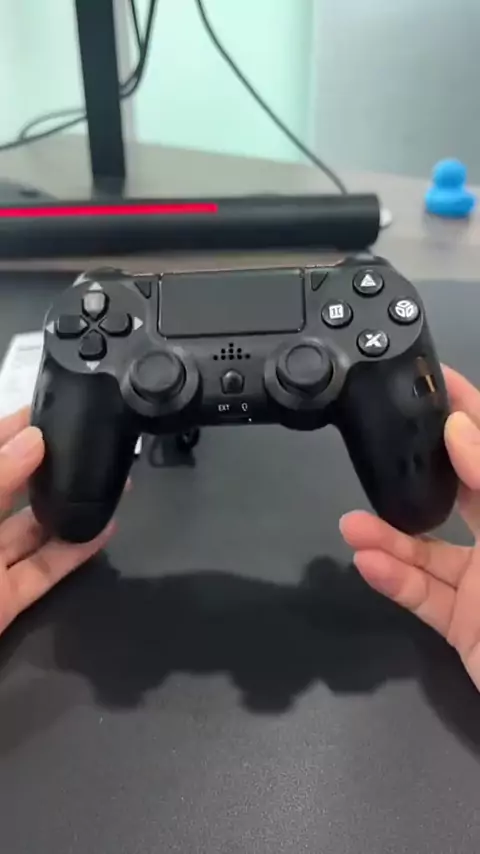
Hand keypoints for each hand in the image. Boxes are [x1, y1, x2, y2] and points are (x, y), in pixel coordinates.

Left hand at [0, 407, 114, 635]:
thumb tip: (31, 439)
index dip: (6, 432)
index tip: (43, 410)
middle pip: (5, 490)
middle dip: (42, 467)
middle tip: (82, 442)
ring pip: (27, 530)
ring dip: (65, 508)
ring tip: (102, 481)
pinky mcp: (1, 603)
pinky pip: (41, 572)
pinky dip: (72, 553)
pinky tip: (101, 530)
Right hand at [340, 366, 479, 690]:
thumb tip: (460, 429)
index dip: (468, 413)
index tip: (435, 381)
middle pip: (459, 494)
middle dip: (419, 471)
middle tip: (383, 441)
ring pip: (430, 551)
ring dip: (389, 537)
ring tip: (351, 524)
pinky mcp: (465, 624)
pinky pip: (423, 596)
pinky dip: (394, 580)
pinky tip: (368, 563)